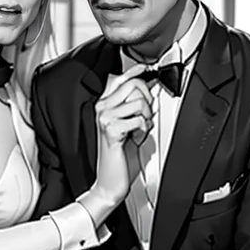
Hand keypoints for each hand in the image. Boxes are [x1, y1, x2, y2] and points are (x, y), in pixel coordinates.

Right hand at [94, 65, 152, 202]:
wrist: (108, 182)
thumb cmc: (118, 157)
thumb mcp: (127, 127)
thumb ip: (132, 108)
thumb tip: (146, 91)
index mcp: (104, 106)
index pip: (119, 80)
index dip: (135, 71)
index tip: (145, 67)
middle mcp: (102, 108)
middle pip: (133, 85)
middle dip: (147, 99)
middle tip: (145, 116)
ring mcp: (105, 118)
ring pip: (139, 102)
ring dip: (146, 118)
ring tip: (139, 130)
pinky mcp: (112, 129)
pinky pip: (139, 119)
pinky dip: (143, 130)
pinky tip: (135, 137)